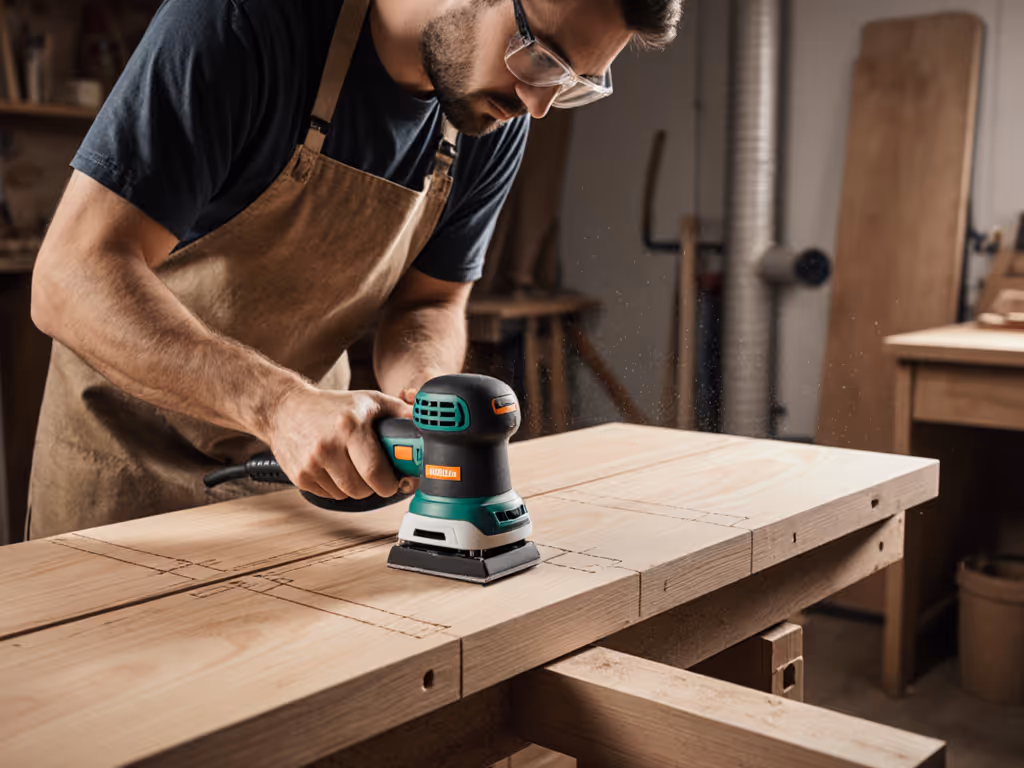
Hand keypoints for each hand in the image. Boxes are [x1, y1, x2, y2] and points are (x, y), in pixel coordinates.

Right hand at [267, 386, 413, 500]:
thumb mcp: (370, 401)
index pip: (376, 472)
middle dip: (375, 486)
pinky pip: (329, 495)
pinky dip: (336, 487)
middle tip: (376, 474)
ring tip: (352, 466)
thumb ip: (401, 412)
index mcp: (350, 427)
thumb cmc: (333, 406)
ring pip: (347, 495)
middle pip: (362, 489)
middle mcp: (328, 446)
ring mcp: (311, 463)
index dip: (391, 483)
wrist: (285, 409)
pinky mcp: (299, 476)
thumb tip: (427, 425)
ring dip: (355, 487)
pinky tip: (333, 467)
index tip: (397, 481)